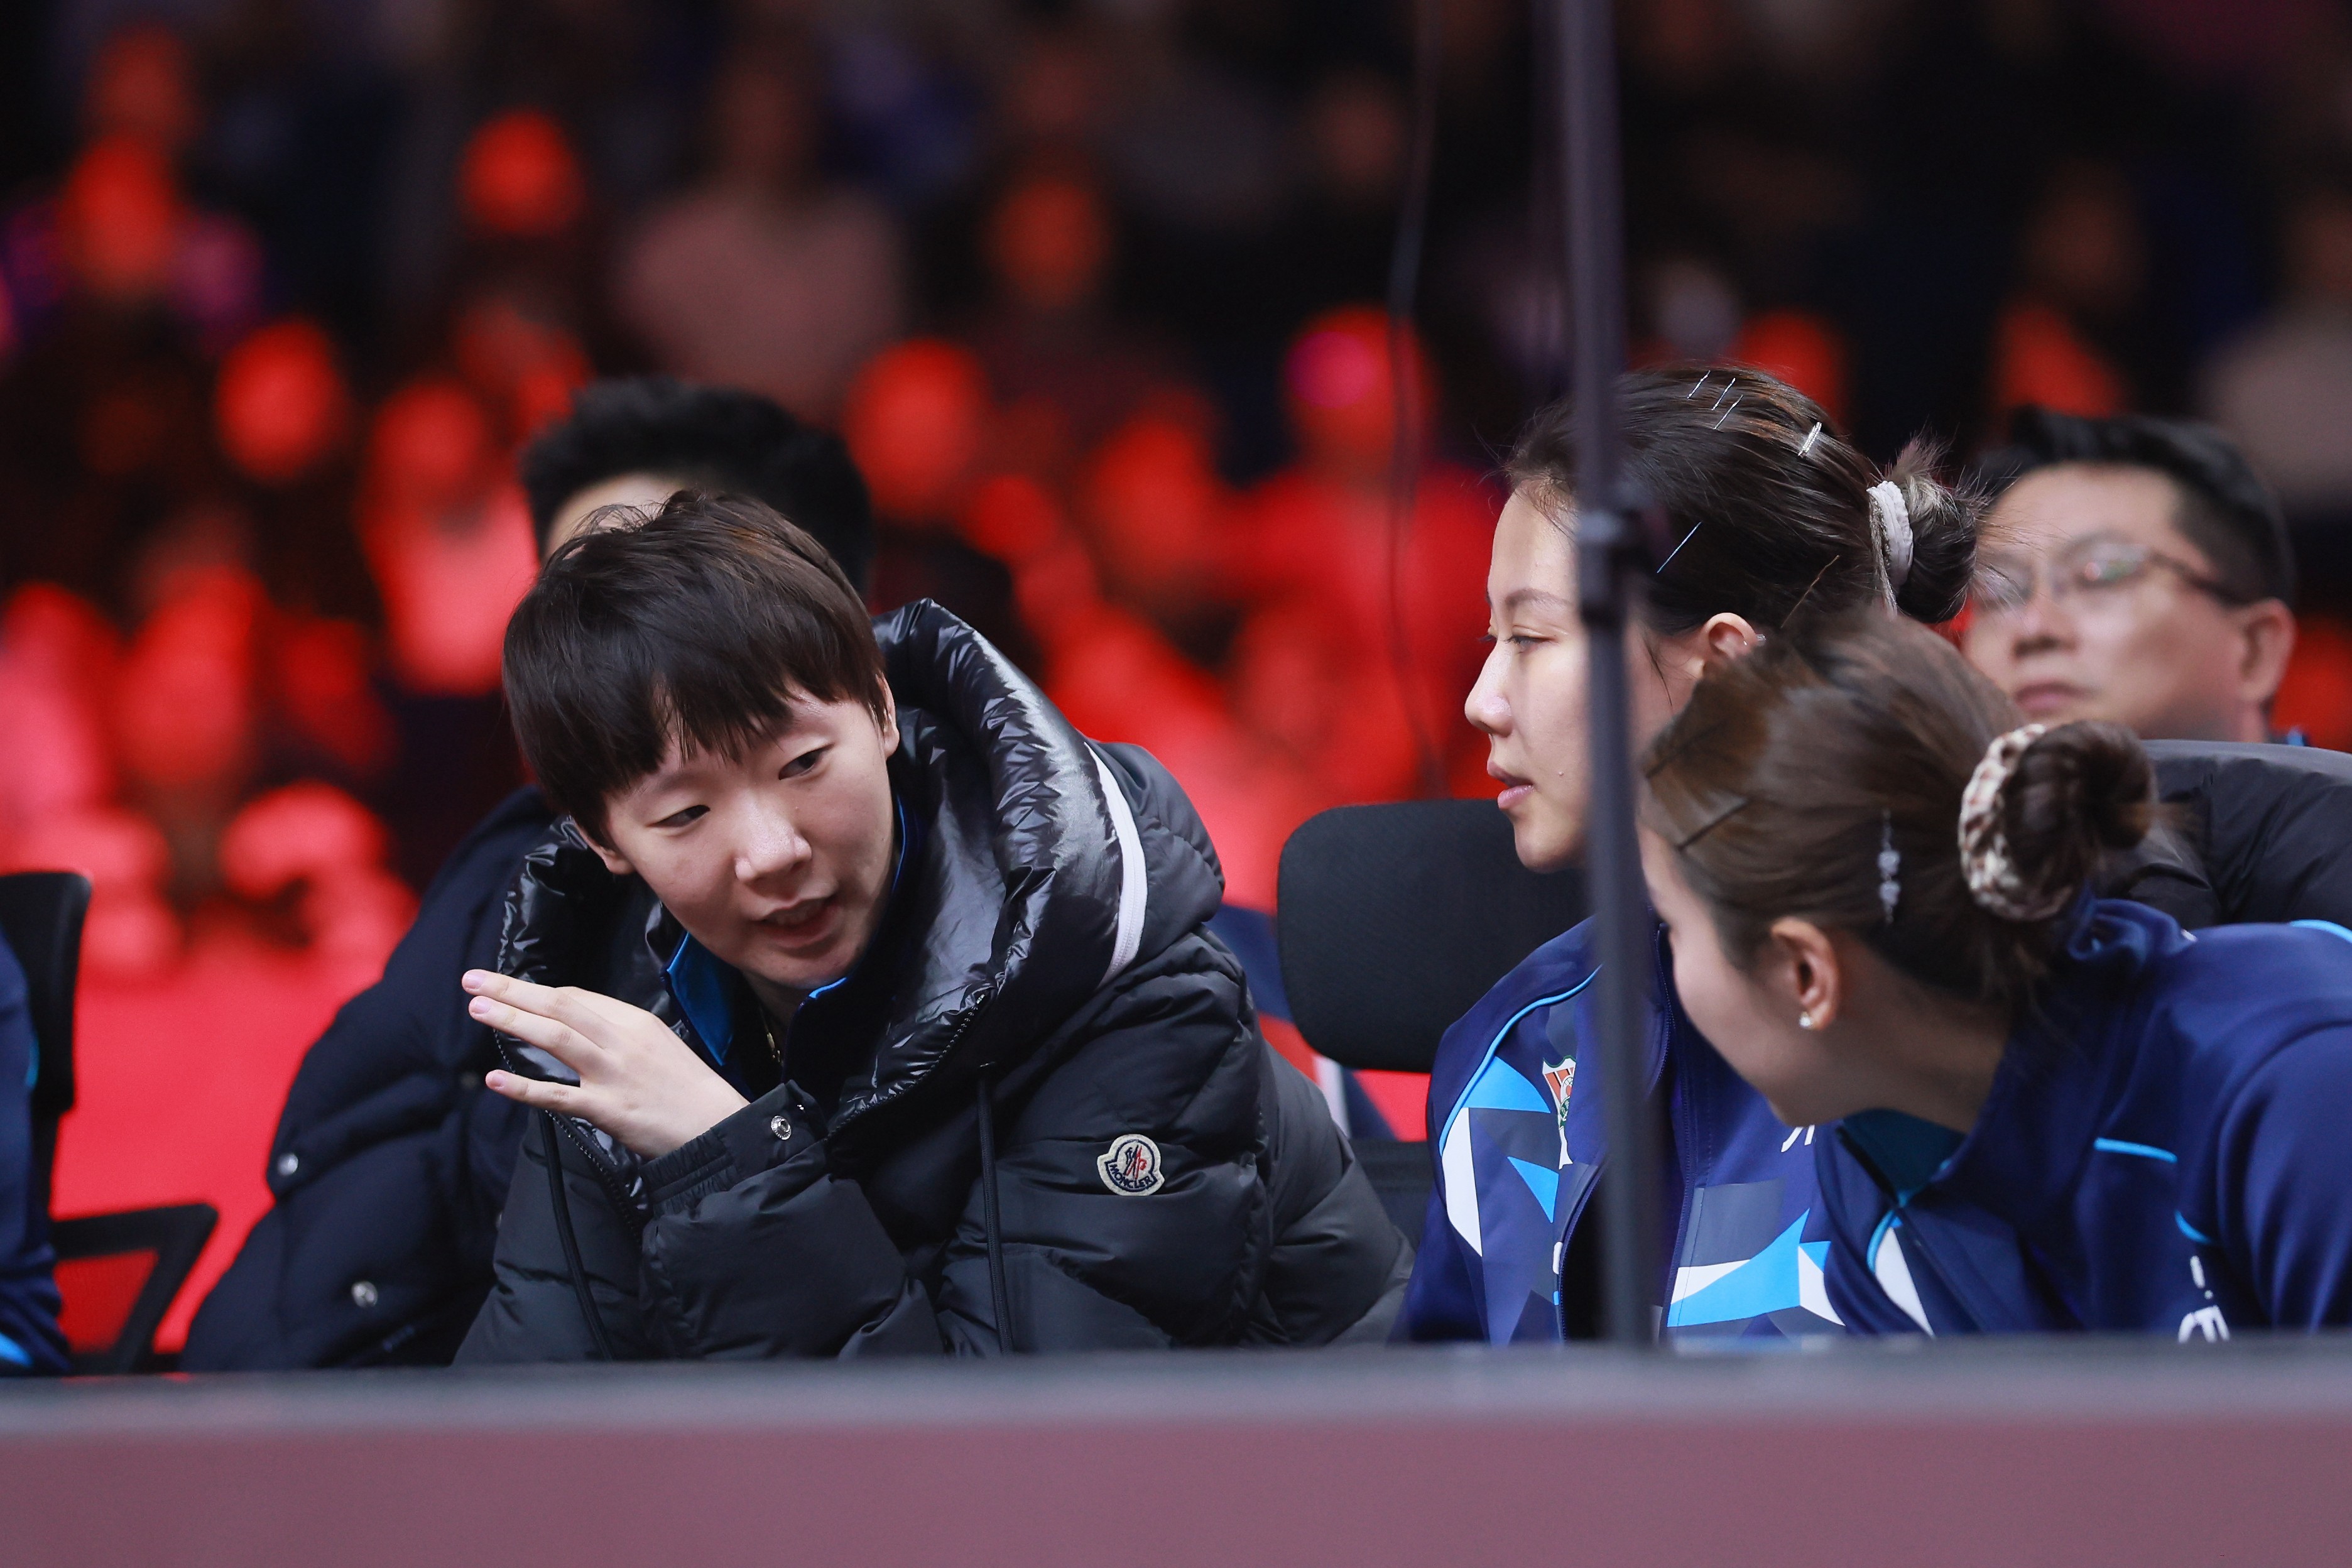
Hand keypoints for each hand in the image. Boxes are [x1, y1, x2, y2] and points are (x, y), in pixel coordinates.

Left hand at [467, 969, 748, 1157]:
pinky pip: (557, 1095)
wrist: (716, 1125)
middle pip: (560, 1005)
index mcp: (635, 1021)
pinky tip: (496, 1079)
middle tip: (474, 979)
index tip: (511, 991)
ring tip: (478, 1007)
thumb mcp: (660, 1046)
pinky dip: (523, 1087)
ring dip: (513, 1020)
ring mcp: (613, 1072)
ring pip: (555, 1037)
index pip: (578, 998)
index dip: (539, 993)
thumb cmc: (689, 1090)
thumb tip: (582, 1030)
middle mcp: (621, 1040)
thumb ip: (622, 1036)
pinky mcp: (607, 1108)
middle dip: (513, 990)